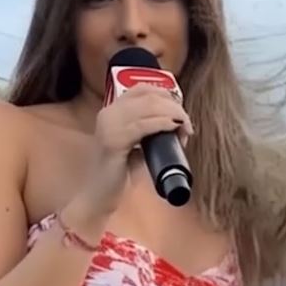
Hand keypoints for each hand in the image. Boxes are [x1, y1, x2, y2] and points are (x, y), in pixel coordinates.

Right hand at [82, 84, 192, 216]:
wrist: (98, 196)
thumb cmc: (118, 174)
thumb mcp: (135, 145)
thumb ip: (149, 131)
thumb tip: (178, 124)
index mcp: (111, 111)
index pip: (143, 89)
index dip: (167, 95)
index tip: (181, 112)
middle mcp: (108, 113)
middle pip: (149, 96)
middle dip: (175, 107)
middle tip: (187, 125)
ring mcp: (109, 126)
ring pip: (149, 107)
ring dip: (174, 114)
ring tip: (185, 129)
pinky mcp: (113, 141)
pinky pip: (144, 125)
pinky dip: (163, 123)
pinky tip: (174, 127)